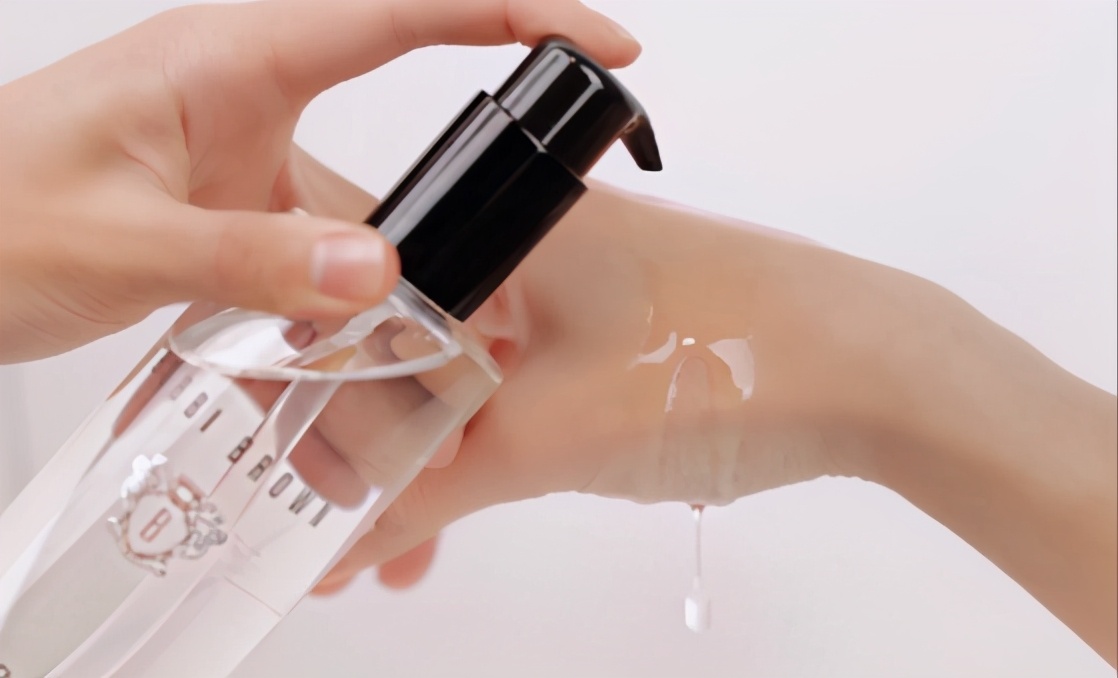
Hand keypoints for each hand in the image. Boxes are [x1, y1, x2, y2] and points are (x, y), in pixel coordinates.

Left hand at [0, 0, 640, 362]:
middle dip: (495, 91)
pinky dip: (364, 262)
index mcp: (230, 57)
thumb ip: (252, 257)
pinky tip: (365, 317)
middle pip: (407, 58)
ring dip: (422, 208)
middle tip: (577, 126)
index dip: (517, 13)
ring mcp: (244, 137)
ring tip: (474, 262)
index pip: (405, 11)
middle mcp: (248, 82)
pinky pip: (328, 216)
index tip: (598, 43)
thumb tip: (380, 271)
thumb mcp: (119, 244)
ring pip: (371, 158)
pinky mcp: (236, 190)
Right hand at [295, 179, 1114, 664]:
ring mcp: (573, 288)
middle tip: (326, 520)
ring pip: (461, 375)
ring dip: (427, 462)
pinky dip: (486, 450)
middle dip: (361, 441)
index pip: (354, 277)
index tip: (269, 443)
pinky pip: (516, 387)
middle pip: (401, 340)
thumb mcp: (545, 439)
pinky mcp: (609, 331)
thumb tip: (341, 537)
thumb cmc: (722, 361)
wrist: (874, 372)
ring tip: (392, 553)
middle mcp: (527, 243)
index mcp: (497, 225)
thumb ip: (427, 492)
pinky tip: (463, 513)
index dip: (297, 364)